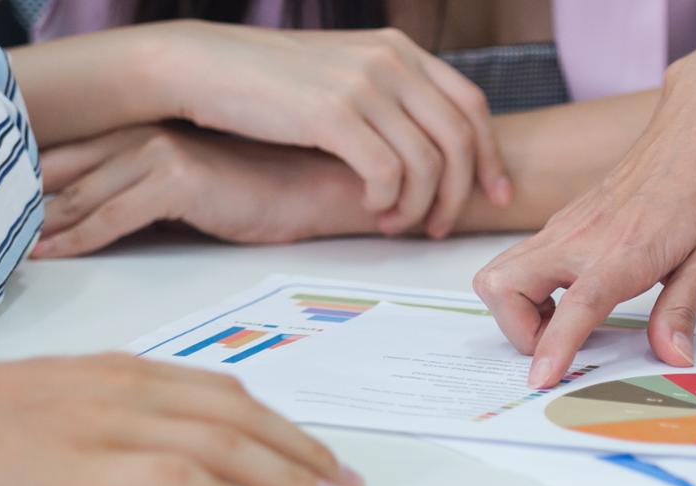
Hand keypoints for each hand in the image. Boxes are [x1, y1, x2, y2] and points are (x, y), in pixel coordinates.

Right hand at [0, 352, 364, 485]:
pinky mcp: (85, 465)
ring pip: (224, 444)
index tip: (324, 459)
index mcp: (128, 372)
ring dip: (285, 478)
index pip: (230, 395)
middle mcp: (131, 390)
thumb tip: (178, 451)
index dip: (286, 428)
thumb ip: (124, 412)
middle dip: (305, 454)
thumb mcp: (65, 396)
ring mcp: (110, 424)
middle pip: (243, 418)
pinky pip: (174, 478)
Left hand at [33, 125, 371, 257]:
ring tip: (2, 250)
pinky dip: (76, 239)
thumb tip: (103, 217)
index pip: (72, 155)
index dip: (28, 181)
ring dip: (39, 225)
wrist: (321, 189)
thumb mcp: (195, 191)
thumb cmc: (266, 193)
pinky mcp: (176, 179)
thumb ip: (149, 195)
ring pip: (80, 195)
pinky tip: (49, 254)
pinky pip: (111, 216)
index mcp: (146, 132)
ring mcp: (159, 152)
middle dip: (19, 201)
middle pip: (64, 171)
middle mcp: (146, 134)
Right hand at [154, 21, 510, 235]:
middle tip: (439, 227)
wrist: (201, 65)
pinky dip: (388, 200)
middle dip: (459, 193)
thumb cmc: (265, 80)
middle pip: (458, 138)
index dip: (489, 155)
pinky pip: (388, 172)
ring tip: (395, 224)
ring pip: (426, 162)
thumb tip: (424, 147)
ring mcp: (363, 84)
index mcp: (397, 49)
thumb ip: (385, 96)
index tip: (494, 195)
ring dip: (419, 205)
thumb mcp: (340, 72)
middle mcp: (389, 60)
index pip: (470, 105)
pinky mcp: (333, 113)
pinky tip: (370, 209)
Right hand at [472, 78, 695, 387]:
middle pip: (501, 287)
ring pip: (501, 271)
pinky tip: (574, 294)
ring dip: (517, 308)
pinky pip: (523, 258)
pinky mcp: (566, 220)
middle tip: (558, 345)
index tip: (541, 378)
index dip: (552, 347)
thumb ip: (682, 311)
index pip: (572, 308)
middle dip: (516, 329)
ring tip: (564, 322)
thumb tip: (673, 355)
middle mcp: (582, 237)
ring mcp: (567, 225)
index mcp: (622, 251)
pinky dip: (531, 288)